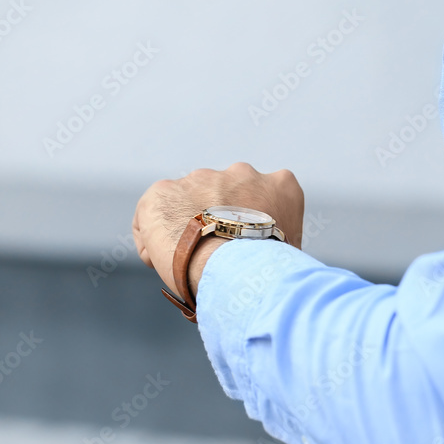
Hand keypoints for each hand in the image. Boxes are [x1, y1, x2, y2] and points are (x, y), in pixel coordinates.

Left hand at [132, 163, 303, 298]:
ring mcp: (202, 178)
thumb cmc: (272, 270)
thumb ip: (276, 239)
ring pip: (187, 205)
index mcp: (280, 185)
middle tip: (216, 256)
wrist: (240, 268)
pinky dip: (152, 240)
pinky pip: (151, 217)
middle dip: (217, 221)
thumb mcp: (291, 247)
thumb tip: (268, 263)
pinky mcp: (164, 191)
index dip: (250, 228)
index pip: (264, 200)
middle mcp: (243, 173)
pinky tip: (163, 263)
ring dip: (186, 228)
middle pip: (223, 198)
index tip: (243, 249)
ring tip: (189, 262)